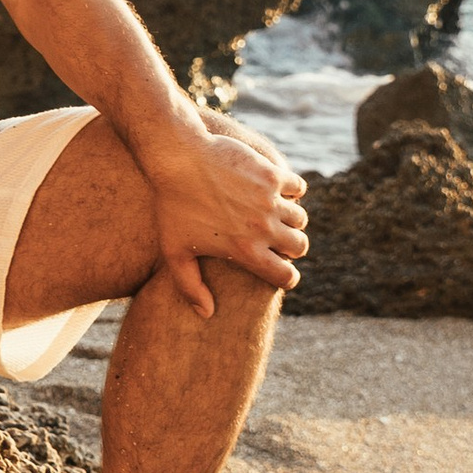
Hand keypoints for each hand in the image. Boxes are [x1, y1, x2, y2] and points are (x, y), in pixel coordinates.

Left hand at [139, 113, 309, 309]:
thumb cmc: (172, 206)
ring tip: (277, 216)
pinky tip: (278, 190)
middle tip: (280, 242)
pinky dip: (292, 189)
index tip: (282, 273)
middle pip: (300, 247)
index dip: (286, 278)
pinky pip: (298, 187)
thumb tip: (207, 314)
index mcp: (245, 251)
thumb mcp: (174, 251)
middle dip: (292, 248)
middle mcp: (263, 228)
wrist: (177, 158)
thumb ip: (190, 287)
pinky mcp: (272, 174)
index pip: (285, 277)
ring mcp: (270, 200)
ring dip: (292, 218)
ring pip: (301, 218)